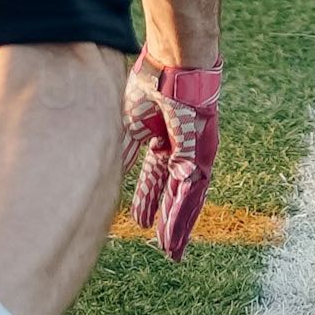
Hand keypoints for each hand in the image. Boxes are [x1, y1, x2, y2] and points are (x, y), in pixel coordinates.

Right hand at [120, 53, 222, 260]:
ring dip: (177, 224)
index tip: (139, 223)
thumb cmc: (153, 81)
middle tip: (164, 248)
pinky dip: (183, 211)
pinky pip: (191, 188)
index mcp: (164, 137)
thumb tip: (114, 171)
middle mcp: (182, 147)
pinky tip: (174, 231)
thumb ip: (125, 149)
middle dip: (166, 219)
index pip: (154, 176)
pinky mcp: (200, 152)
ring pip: (185, 196)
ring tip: (171, 252)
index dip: (147, 200)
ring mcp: (194, 151)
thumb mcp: (130, 122)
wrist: (172, 61)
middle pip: (173, 192)